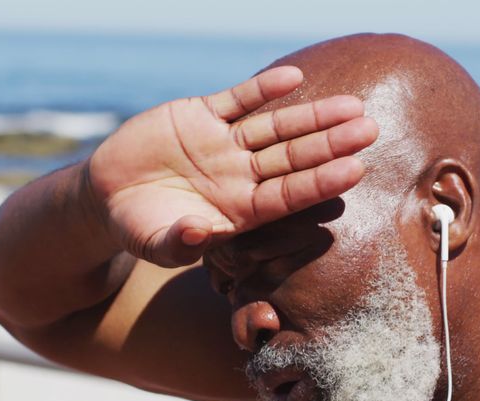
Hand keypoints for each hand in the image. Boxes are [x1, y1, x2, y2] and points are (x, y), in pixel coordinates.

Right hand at [86, 66, 378, 266]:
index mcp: (240, 210)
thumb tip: (200, 235)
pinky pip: (238, 99)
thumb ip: (179, 243)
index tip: (354, 170)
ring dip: (312, 116)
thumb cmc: (140, 228)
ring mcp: (224, 143)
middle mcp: (241, 175)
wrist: (108, 195)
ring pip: (276, 127)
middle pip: (295, 157)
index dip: (321, 182)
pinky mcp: (201, 116)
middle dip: (332, 144)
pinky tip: (293, 77)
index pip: (289, 194)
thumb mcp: (155, 243)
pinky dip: (263, 88)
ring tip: (351, 106)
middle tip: (370, 131)